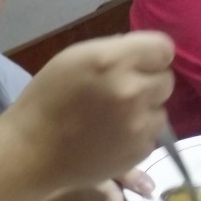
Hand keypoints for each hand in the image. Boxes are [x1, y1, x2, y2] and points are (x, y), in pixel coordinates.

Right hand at [18, 32, 173, 190]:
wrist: (33, 152)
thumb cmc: (48, 99)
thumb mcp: (74, 58)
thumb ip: (114, 50)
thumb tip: (142, 52)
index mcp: (112, 60)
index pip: (163, 48)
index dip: (151, 55)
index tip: (136, 63)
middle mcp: (131, 90)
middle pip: (166, 79)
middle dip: (148, 82)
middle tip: (121, 92)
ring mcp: (139, 123)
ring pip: (162, 108)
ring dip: (145, 110)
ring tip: (114, 117)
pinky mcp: (141, 150)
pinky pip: (153, 133)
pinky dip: (139, 133)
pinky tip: (113, 136)